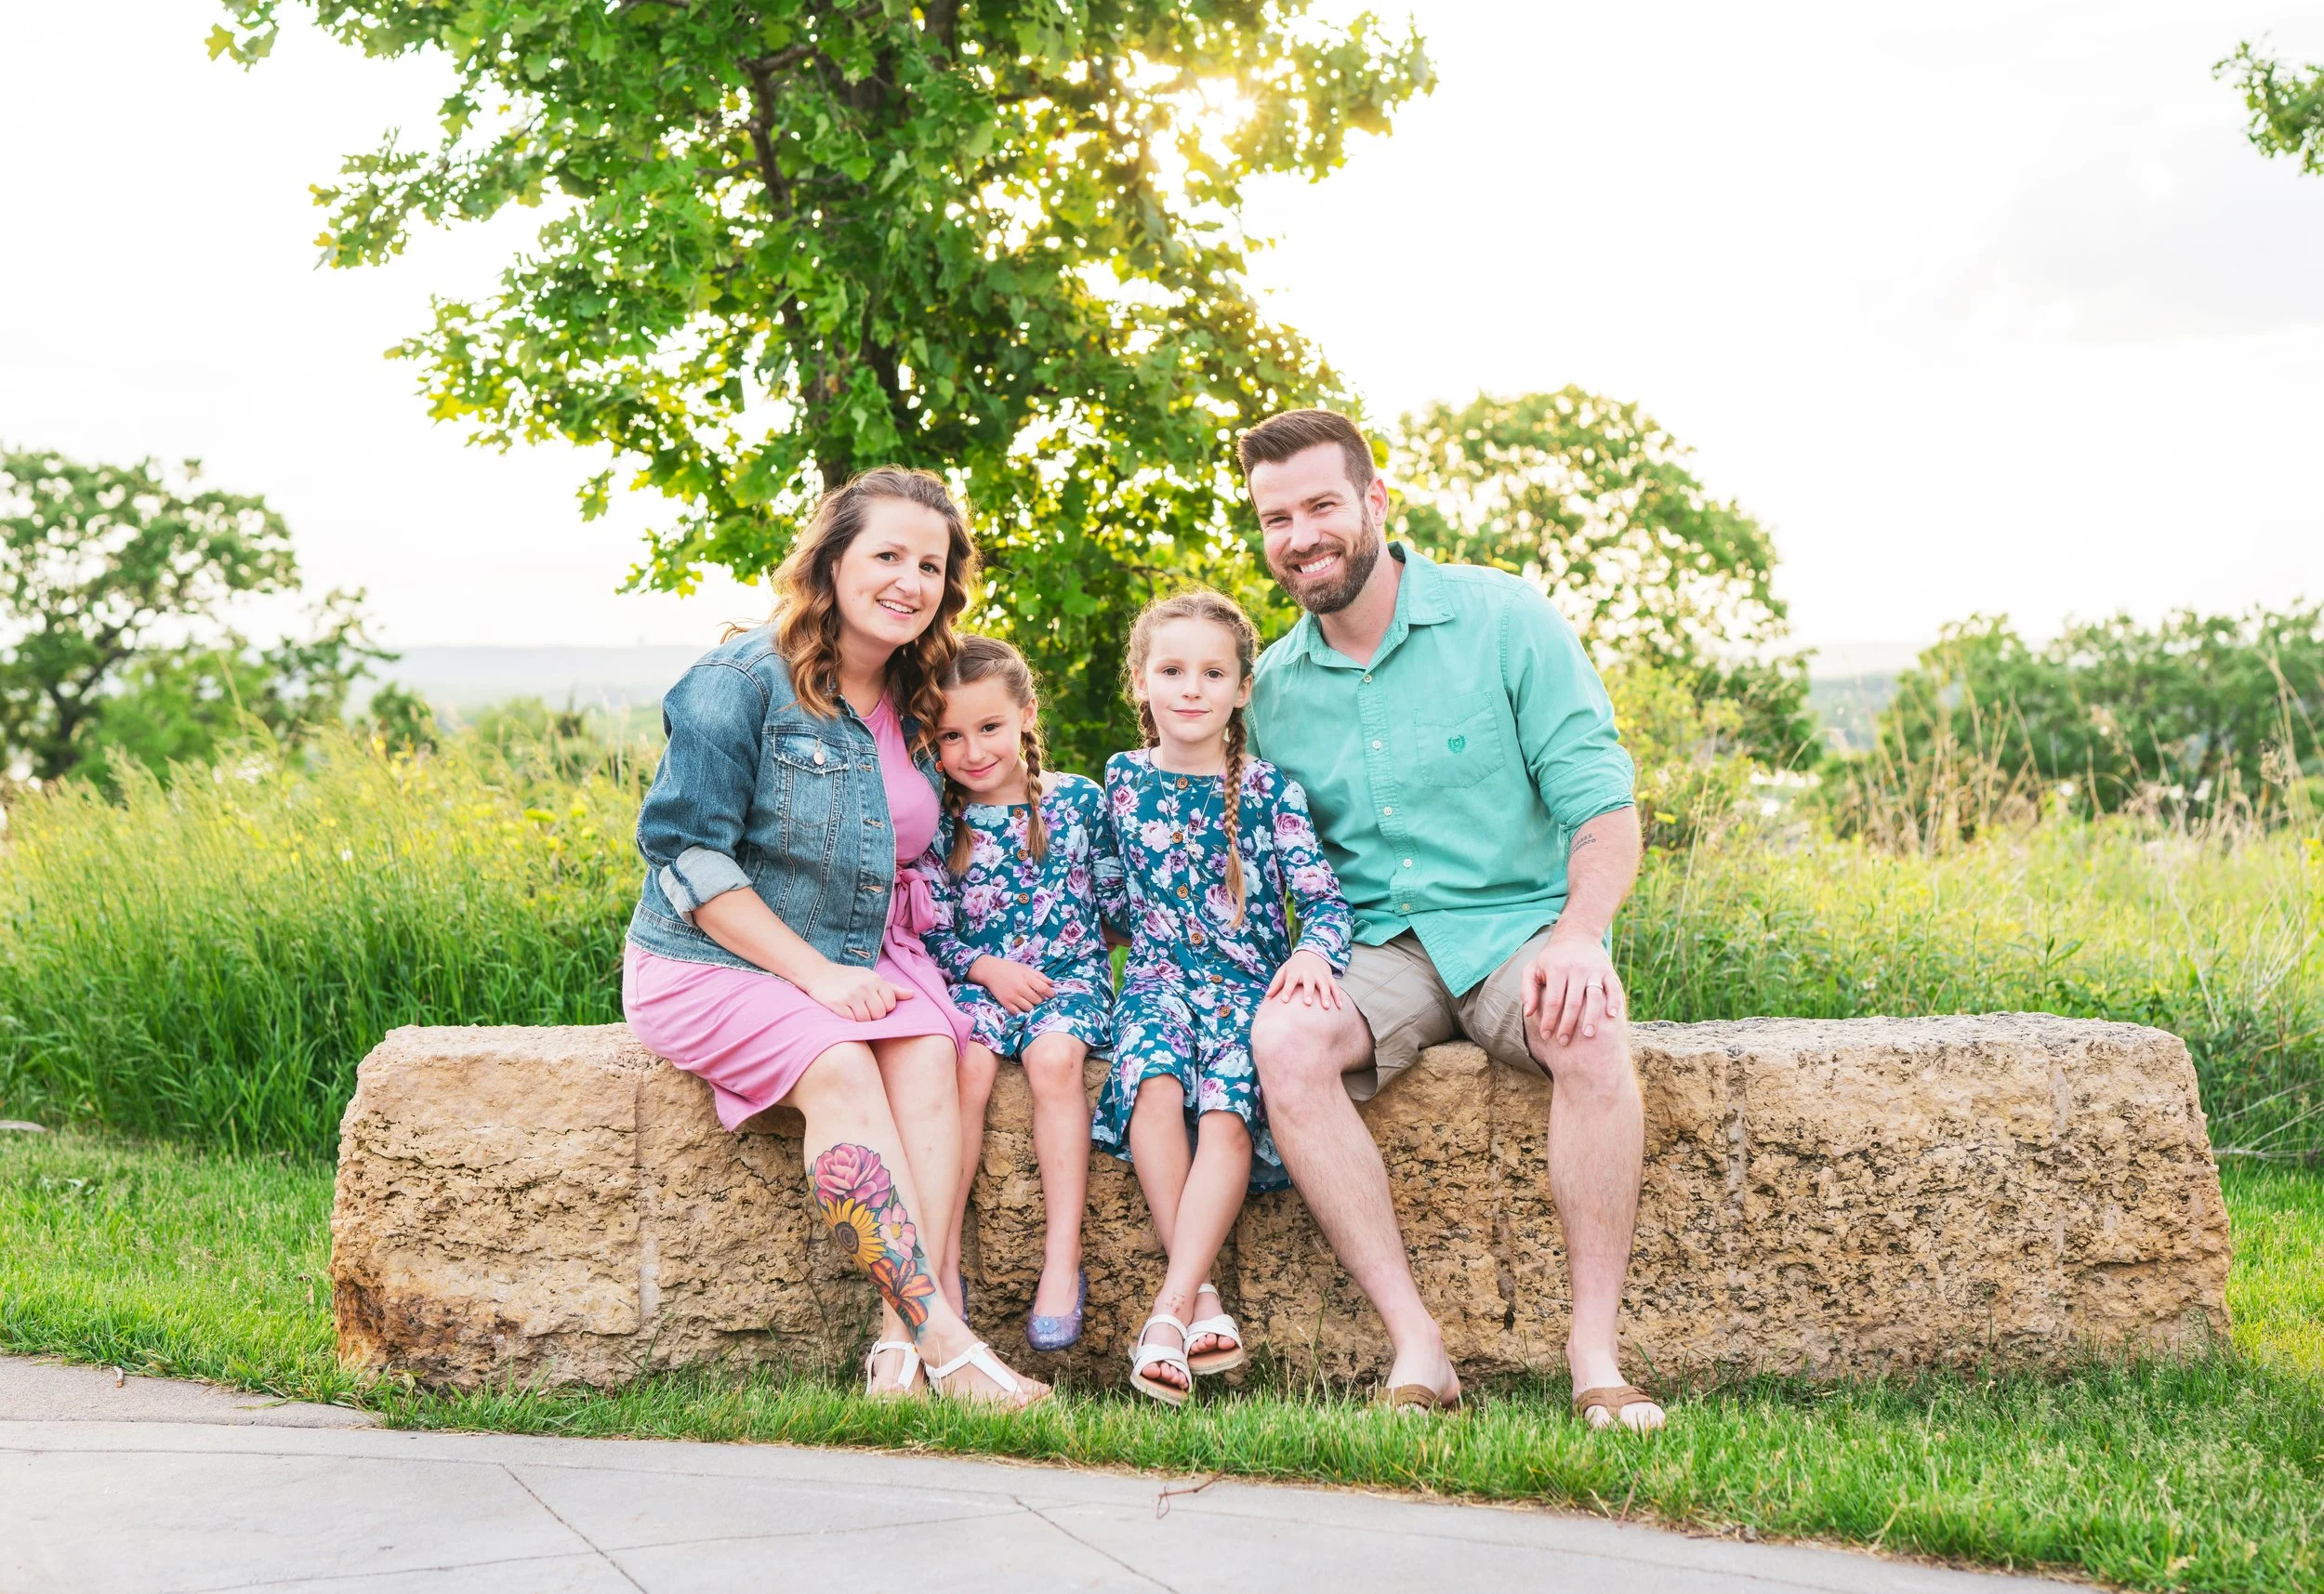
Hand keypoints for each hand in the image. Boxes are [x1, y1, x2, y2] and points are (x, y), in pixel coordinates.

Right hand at [802, 961, 912, 1022]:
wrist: (819, 974)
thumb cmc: (849, 978)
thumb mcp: (871, 978)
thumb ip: (892, 989)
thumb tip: (912, 995)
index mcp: (875, 979)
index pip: (890, 1005)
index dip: (883, 1008)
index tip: (874, 1004)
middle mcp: (864, 987)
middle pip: (879, 1015)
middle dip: (873, 1016)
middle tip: (863, 1009)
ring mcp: (850, 996)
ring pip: (866, 1020)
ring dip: (861, 1020)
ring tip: (854, 1011)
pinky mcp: (837, 1005)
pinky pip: (851, 1022)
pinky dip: (850, 1021)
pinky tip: (846, 1013)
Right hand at [971, 955, 1053, 1014]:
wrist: (990, 970)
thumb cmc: (1009, 968)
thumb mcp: (1025, 968)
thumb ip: (1039, 975)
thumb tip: (1052, 983)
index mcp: (1026, 977)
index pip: (1043, 988)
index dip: (1051, 993)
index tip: (1052, 995)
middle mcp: (1020, 988)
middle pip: (1037, 1000)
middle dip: (1041, 1001)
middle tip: (1040, 999)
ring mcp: (1012, 996)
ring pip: (1029, 1008)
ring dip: (1033, 1007)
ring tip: (1032, 1002)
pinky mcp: (1005, 1003)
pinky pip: (1018, 1012)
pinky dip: (1022, 1011)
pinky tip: (1022, 1006)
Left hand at [1265, 948, 1343, 1008]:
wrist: (1312, 952)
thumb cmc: (1294, 966)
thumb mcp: (1284, 971)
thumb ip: (1276, 983)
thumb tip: (1267, 996)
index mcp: (1295, 972)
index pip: (1290, 981)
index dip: (1287, 990)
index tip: (1284, 1000)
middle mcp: (1308, 973)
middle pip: (1309, 983)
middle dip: (1308, 992)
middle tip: (1307, 1003)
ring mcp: (1320, 975)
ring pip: (1324, 985)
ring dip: (1326, 996)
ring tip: (1326, 1007)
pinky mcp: (1329, 977)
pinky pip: (1335, 986)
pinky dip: (1338, 996)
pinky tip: (1339, 1006)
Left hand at [1522, 931, 1624, 1046]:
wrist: (1577, 936)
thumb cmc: (1551, 959)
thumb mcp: (1533, 968)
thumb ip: (1527, 989)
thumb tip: (1529, 1013)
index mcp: (1557, 969)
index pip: (1553, 1000)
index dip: (1549, 1020)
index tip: (1546, 1035)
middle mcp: (1577, 968)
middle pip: (1573, 1003)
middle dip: (1568, 1025)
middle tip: (1563, 1042)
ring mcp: (1594, 970)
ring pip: (1594, 997)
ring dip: (1591, 1018)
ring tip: (1587, 1036)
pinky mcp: (1608, 971)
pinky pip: (1613, 988)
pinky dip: (1614, 1002)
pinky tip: (1611, 1016)